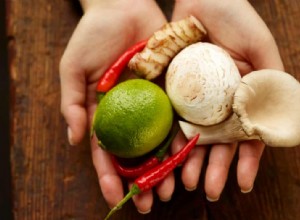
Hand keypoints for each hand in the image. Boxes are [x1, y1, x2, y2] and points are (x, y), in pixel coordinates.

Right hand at [59, 0, 168, 212]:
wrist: (123, 7)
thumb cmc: (94, 36)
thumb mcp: (73, 69)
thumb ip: (73, 103)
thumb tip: (75, 140)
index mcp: (106, 112)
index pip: (107, 150)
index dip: (109, 175)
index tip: (114, 197)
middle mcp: (131, 112)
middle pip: (136, 153)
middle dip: (140, 180)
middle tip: (148, 204)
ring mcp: (152, 103)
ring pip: (158, 142)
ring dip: (163, 168)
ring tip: (169, 191)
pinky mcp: (171, 90)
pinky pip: (176, 117)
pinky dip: (180, 139)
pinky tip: (185, 159)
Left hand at [171, 0, 283, 200]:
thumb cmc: (236, 18)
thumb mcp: (262, 48)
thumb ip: (271, 81)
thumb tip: (276, 118)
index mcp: (241, 97)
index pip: (246, 136)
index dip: (246, 162)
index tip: (242, 184)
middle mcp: (217, 103)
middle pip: (217, 143)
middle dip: (214, 168)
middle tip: (208, 190)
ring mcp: (193, 100)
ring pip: (193, 137)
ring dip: (190, 161)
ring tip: (187, 183)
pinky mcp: (171, 91)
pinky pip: (170, 118)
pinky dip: (171, 138)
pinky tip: (170, 158)